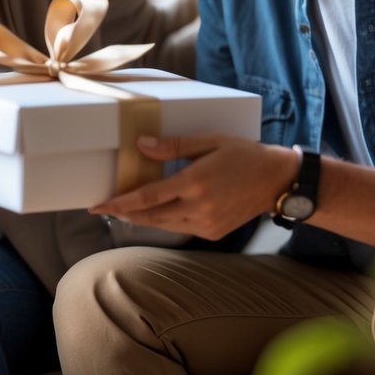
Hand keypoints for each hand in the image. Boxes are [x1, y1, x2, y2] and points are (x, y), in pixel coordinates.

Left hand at [89, 135, 294, 239]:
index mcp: (195, 182)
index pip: (147, 197)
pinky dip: (163, 221)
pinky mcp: (212, 233)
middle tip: (102, 207)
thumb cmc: (243, 154)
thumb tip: (141, 146)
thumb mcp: (209, 141)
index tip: (98, 204)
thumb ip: (174, 146)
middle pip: (149, 216)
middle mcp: (198, 208)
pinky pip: (179, 228)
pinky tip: (154, 211)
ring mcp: (206, 224)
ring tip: (122, 208)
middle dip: (123, 212)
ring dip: (140, 218)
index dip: (119, 202)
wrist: (277, 181)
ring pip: (162, 225)